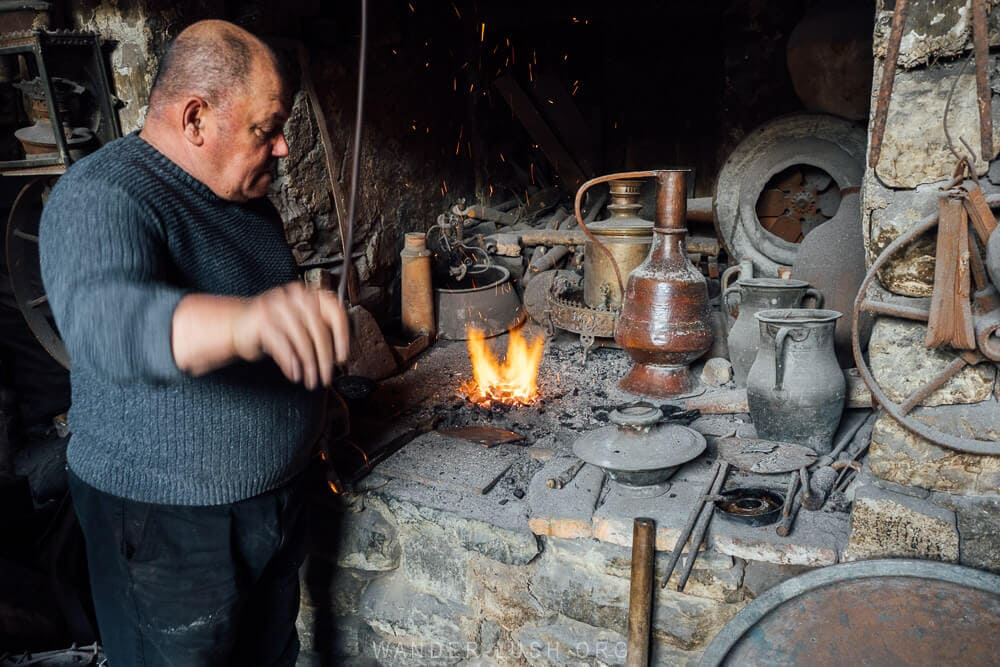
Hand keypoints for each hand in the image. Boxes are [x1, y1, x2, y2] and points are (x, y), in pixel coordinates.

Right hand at [231, 282, 349, 388]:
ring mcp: (277, 307)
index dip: (342, 336)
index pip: (334, 311)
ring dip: (309, 366)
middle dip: (325, 359)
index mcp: (308, 295)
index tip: (342, 356)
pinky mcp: (262, 321)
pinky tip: (295, 374)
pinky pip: (283, 347)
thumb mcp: (300, 323)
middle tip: (326, 376)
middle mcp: (294, 297)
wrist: (237, 325)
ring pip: (302, 341)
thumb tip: (341, 351)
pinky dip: (291, 364)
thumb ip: (319, 329)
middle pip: (319, 331)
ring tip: (310, 379)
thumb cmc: (274, 327)